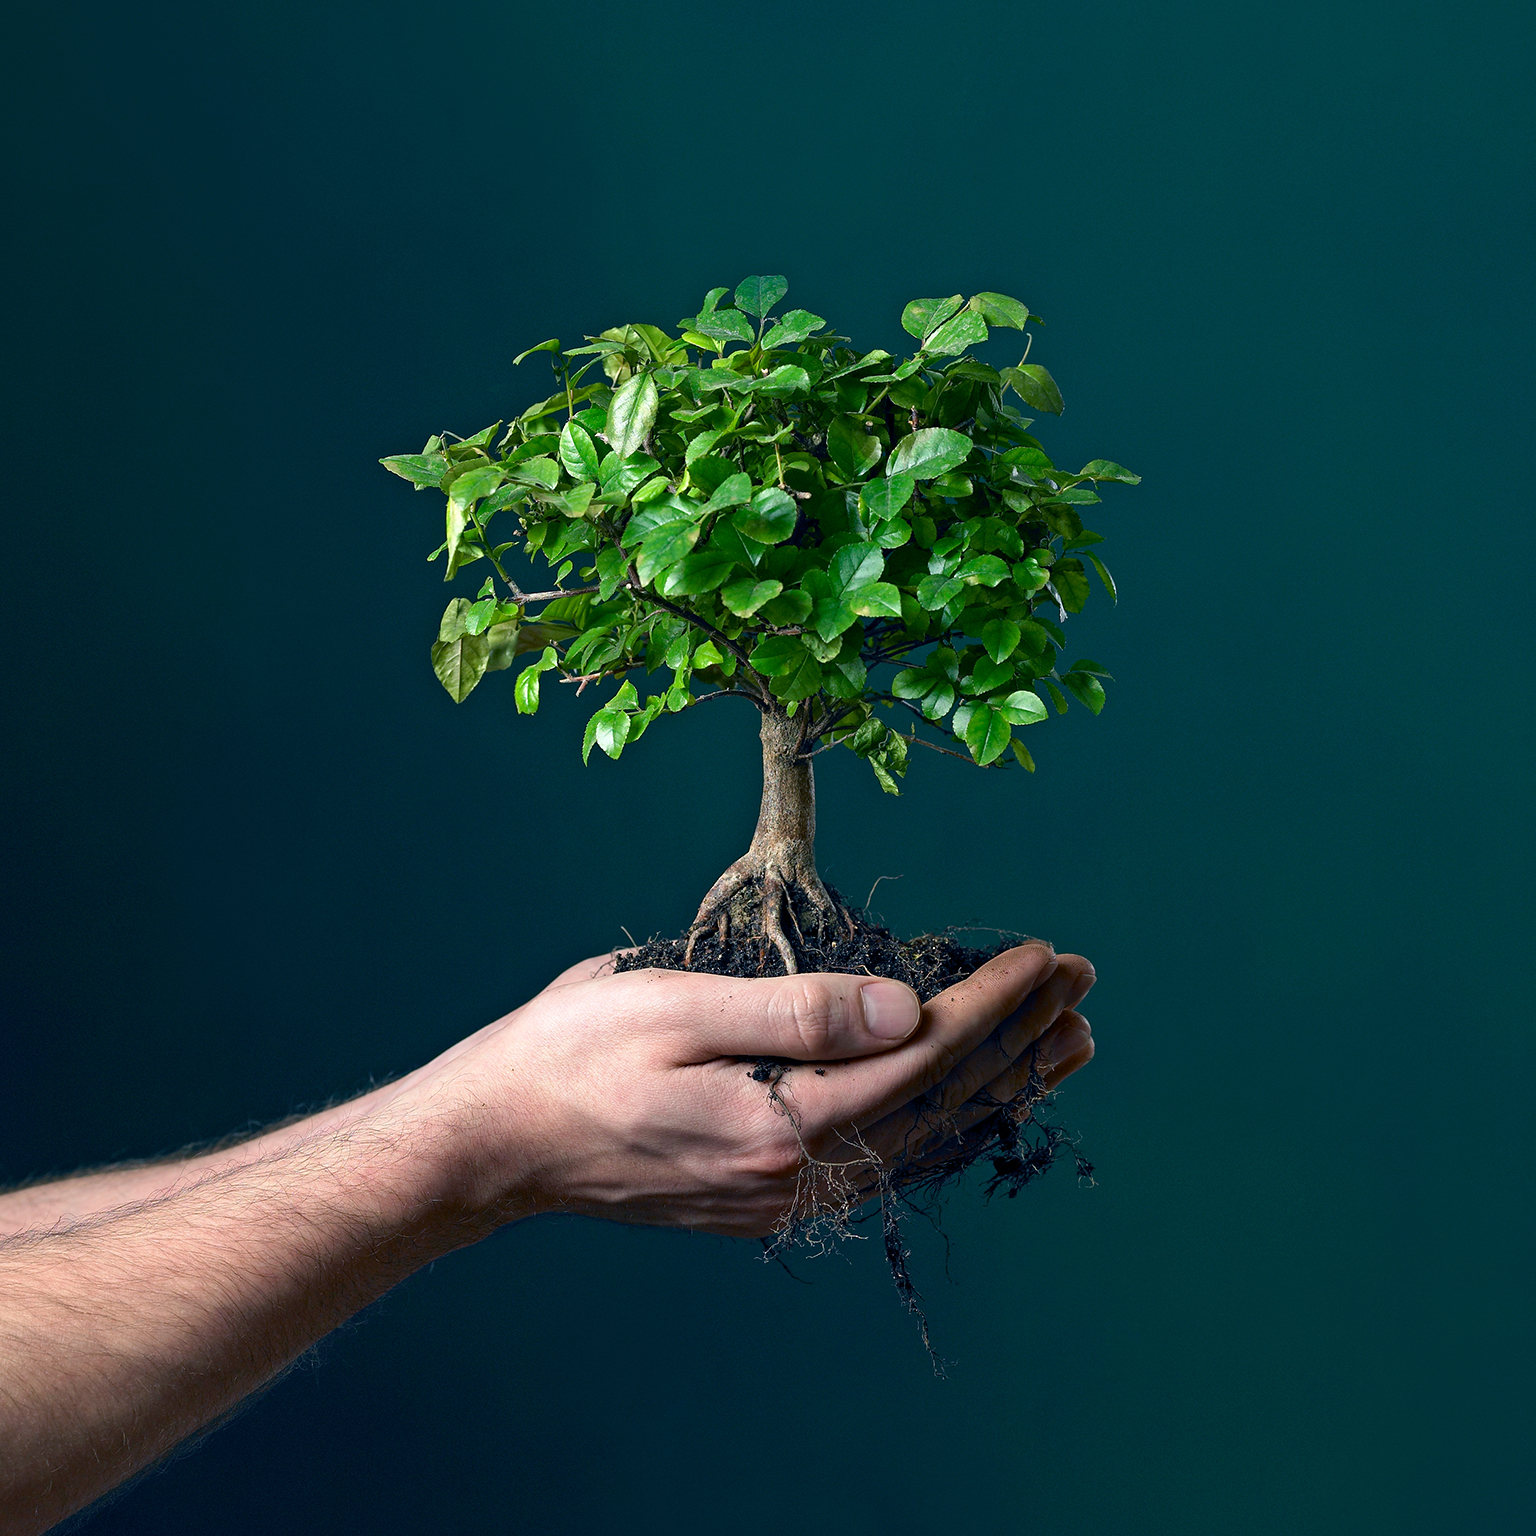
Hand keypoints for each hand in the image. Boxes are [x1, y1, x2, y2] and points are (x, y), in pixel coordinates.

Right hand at [395, 943, 1095, 1240]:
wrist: (495, 1144)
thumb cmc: (568, 1058)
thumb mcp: (674, 1006)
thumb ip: (799, 1011)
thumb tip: (907, 1008)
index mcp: (781, 1122)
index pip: (922, 1056)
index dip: (992, 1002)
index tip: (1046, 954)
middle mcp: (797, 1174)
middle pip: (941, 1104)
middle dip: (1020, 1040)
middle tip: (1084, 986)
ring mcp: (784, 1194)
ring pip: (924, 1138)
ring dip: (999, 1086)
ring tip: (1065, 1045)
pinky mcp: (766, 1195)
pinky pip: (885, 1158)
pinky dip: (945, 1120)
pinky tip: (971, 1099)